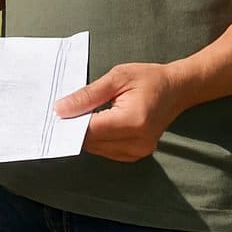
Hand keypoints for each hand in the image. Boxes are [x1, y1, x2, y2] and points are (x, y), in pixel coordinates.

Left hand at [56, 62, 185, 161]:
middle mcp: (138, 142)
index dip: (69, 123)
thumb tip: (60, 109)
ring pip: (98, 149)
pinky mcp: (138, 153)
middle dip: (74, 129)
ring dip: (85, 135)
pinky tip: (94, 123)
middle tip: (63, 112)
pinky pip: (108, 151)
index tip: (54, 113)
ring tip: (79, 115)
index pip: (90, 130)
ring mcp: (140, 151)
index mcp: (133, 121)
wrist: (177, 88)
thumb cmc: (148, 78)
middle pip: (92, 142)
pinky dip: (97, 139)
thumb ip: (87, 95)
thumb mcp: (116, 78)